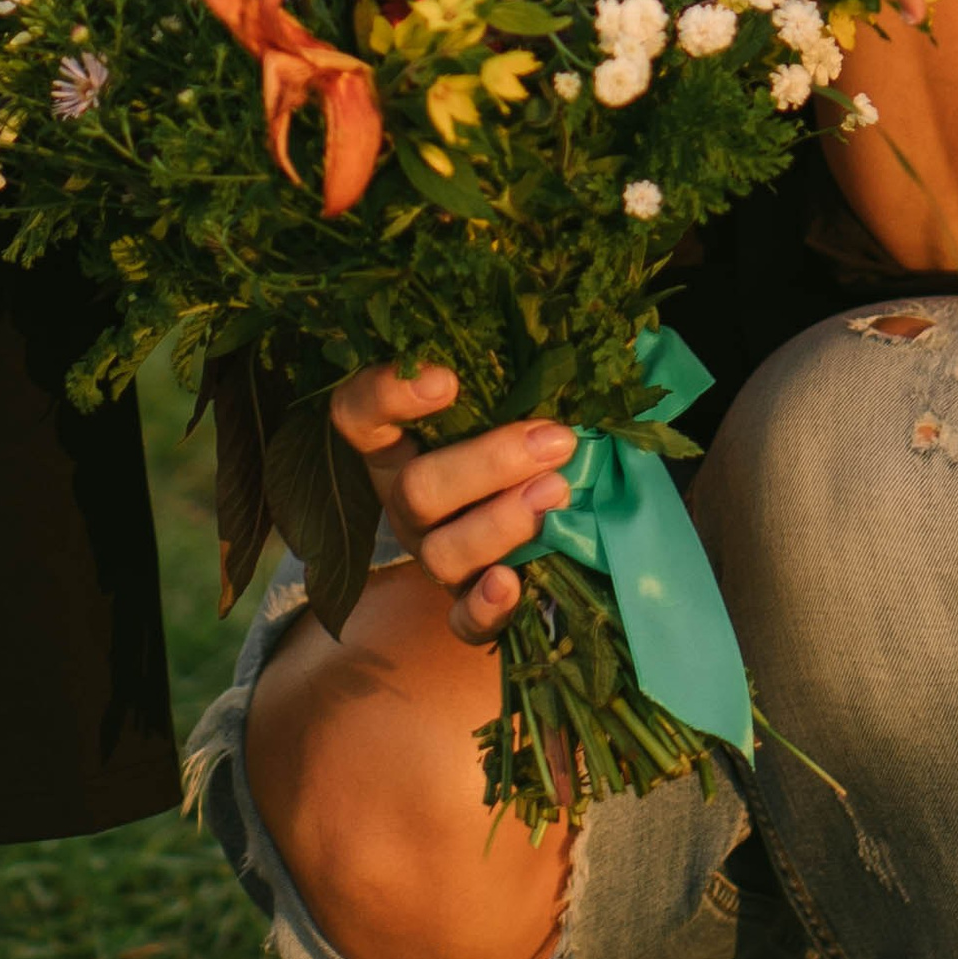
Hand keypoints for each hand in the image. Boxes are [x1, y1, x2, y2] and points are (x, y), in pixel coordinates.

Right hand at [328, 360, 577, 645]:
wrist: (544, 521)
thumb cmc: (525, 437)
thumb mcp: (513, 400)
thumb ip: (528, 373)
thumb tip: (599, 338)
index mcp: (401, 443)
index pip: (358, 414)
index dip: (386, 395)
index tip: (447, 377)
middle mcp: (405, 500)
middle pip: (416, 490)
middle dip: (487, 464)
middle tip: (554, 439)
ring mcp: (432, 555)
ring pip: (441, 552)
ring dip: (502, 523)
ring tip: (558, 492)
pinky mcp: (463, 605)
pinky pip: (462, 621)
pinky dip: (485, 607)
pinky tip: (512, 585)